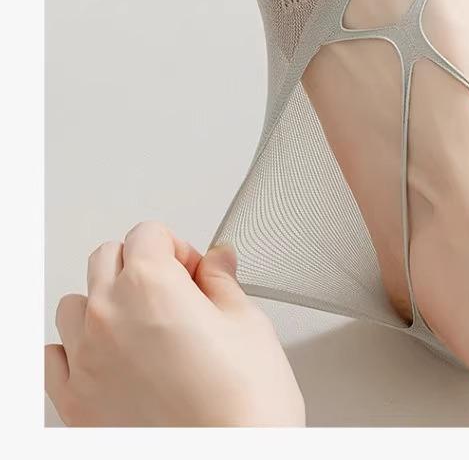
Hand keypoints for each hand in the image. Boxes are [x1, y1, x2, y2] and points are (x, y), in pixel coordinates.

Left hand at [45, 221, 303, 425]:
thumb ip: (223, 281)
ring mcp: (85, 359)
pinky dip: (75, 349)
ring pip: (75, 302)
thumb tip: (217, 262)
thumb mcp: (248, 322)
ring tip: (144, 327)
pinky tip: (109, 358)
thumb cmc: (245, 403)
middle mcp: (108, 315)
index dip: (180, 248)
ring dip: (106, 302)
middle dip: (143, 265)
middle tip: (177, 293)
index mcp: (151, 285)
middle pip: (108, 257)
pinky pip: (53, 357)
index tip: (195, 272)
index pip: (150, 233)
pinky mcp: (75, 401)